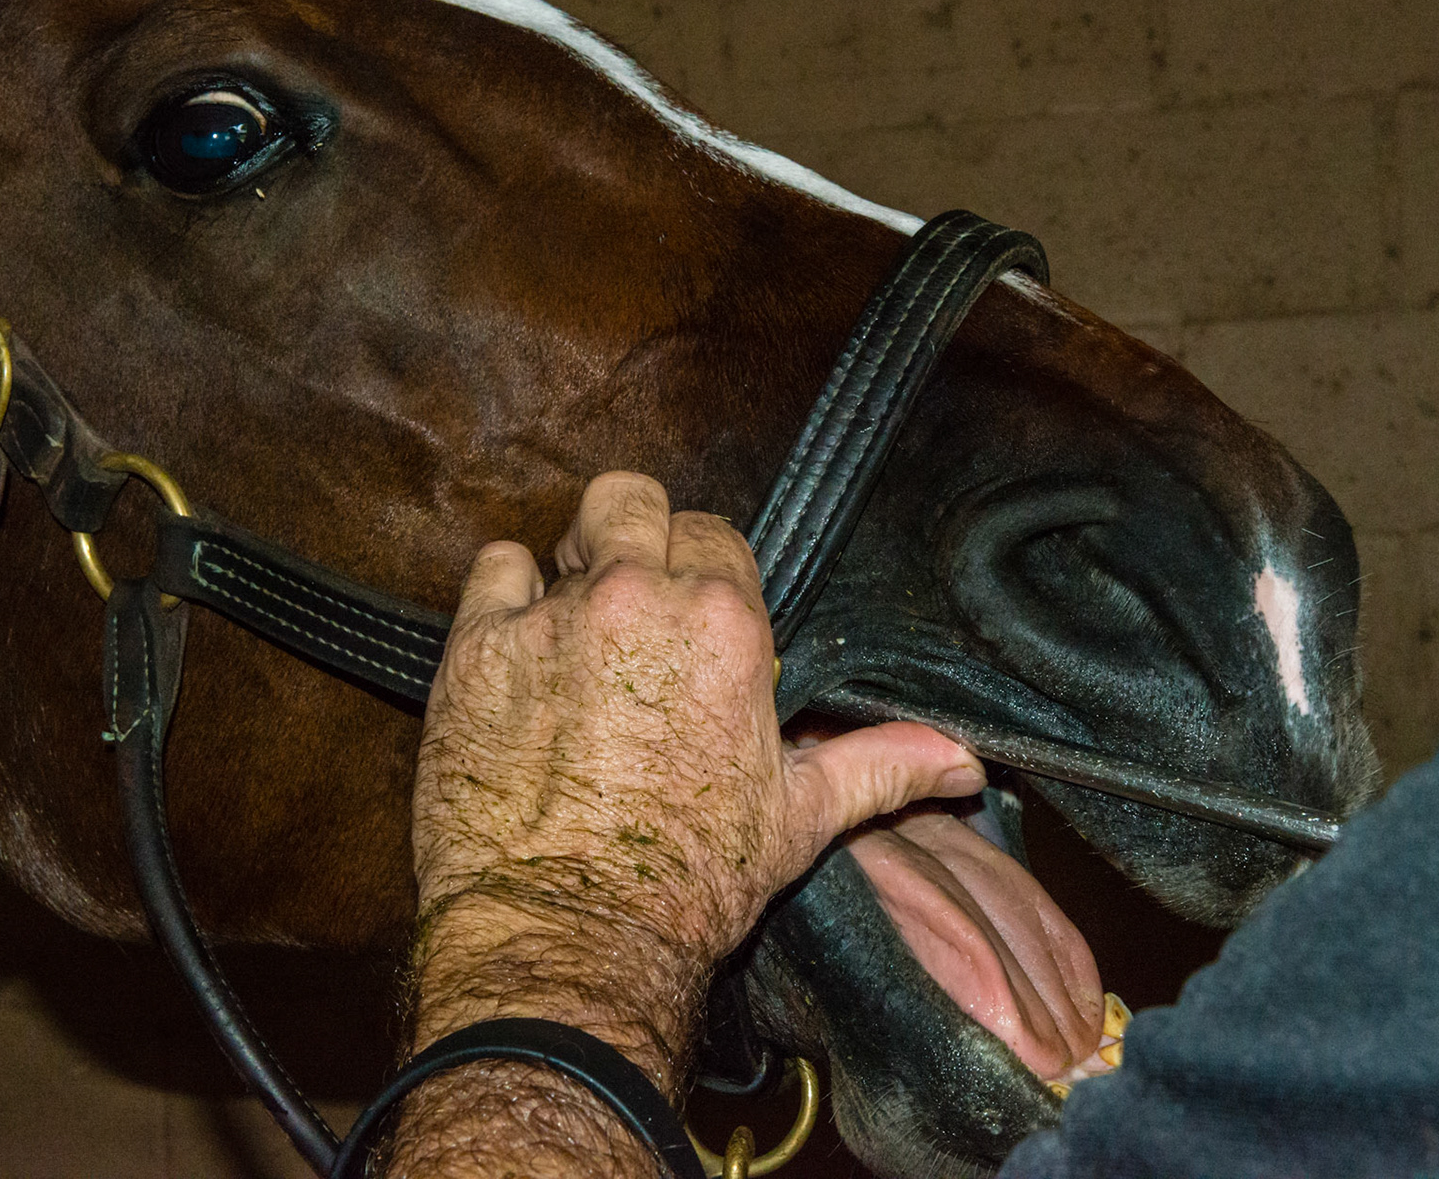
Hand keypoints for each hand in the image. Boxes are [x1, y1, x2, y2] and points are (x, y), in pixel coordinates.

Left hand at [408, 471, 983, 1083]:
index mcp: (725, 623)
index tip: (687, 619)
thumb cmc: (688, 883)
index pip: (714, 535)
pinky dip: (502, 597)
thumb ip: (878, 765)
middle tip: (624, 599)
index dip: (699, 573)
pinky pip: (490, 569)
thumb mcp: (798, 819)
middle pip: (633, 502)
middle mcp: (638, 598)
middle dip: (632, 537)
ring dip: (566, 564)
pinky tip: (517, 649)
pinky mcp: (477, 646)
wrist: (571, 936)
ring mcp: (552, 616)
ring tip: (569, 625)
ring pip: (560, 531)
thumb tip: (961, 760)